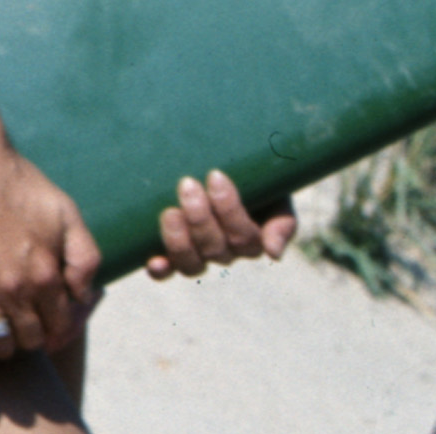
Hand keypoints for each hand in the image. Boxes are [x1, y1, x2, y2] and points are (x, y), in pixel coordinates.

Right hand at [0, 138, 101, 362]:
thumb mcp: (68, 214)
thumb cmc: (21, 185)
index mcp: (47, 275)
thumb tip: (84, 297)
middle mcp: (16, 289)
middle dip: (33, 336)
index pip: (61, 328)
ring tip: (3, 330)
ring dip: (5, 346)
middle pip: (32, 342)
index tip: (49, 322)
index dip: (58, 330)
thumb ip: (86, 259)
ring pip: (0, 346)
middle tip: (25, 321)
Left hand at [146, 169, 296, 278]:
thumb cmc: (253, 172)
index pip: (243, 237)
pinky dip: (161, 268)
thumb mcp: (276, 191)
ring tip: (170, 213)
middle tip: (188, 184)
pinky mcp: (173, 251)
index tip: (215, 175)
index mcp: (251, 240)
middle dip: (201, 218)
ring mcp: (199, 254)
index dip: (228, 210)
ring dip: (179, 241)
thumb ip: (281, 222)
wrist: (228, 160)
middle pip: (216, 249)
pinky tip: (154, 262)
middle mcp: (226, 252)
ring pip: (192, 263)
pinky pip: (168, 270)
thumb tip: (272, 253)